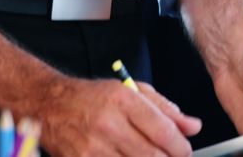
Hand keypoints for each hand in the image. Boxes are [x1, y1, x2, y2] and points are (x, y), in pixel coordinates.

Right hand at [35, 76, 202, 156]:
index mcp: (124, 101)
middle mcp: (108, 124)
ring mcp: (93, 148)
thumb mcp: (132, 91)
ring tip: (151, 156)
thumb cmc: (92, 97)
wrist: (49, 106)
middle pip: (153, 155)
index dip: (181, 146)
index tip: (185, 150)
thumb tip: (193, 126)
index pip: (163, 131)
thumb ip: (166, 109)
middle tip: (172, 156)